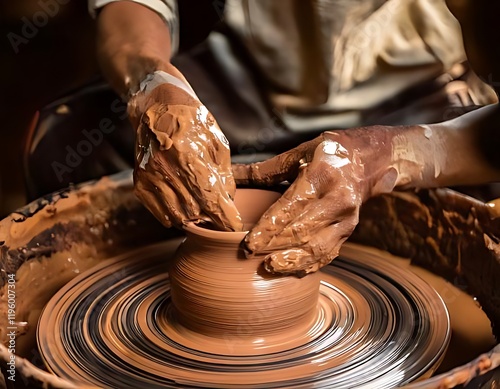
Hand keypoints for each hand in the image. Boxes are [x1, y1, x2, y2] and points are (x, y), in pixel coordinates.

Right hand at [129, 71, 242, 230]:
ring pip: (178, 217)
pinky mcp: (140, 183)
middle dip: (211, 217)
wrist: (155, 106)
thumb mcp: (216, 140)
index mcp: (188, 155)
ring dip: (194, 217)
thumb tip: (228, 200)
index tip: (234, 228)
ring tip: (202, 207)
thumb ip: (224, 172)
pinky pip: (161, 214)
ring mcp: (150, 177)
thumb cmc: (192, 121)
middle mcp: (165, 168)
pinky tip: (184, 206)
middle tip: (219, 211)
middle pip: (196, 211)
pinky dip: (175, 216)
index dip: (225, 217)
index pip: (210, 197)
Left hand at [233, 129, 398, 275]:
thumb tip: (229, 176)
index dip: (269, 228)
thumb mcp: (299, 152)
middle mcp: (338, 199)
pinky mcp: (349, 230)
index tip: (249, 243)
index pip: (291, 208)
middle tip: (249, 256)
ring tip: (269, 267)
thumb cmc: (330, 153)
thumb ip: (264, 169)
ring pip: (316, 247)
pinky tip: (291, 269)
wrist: (372, 159)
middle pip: (301, 231)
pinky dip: (309, 264)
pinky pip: (328, 253)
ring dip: (292, 261)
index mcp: (322, 175)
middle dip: (274, 246)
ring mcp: (347, 218)